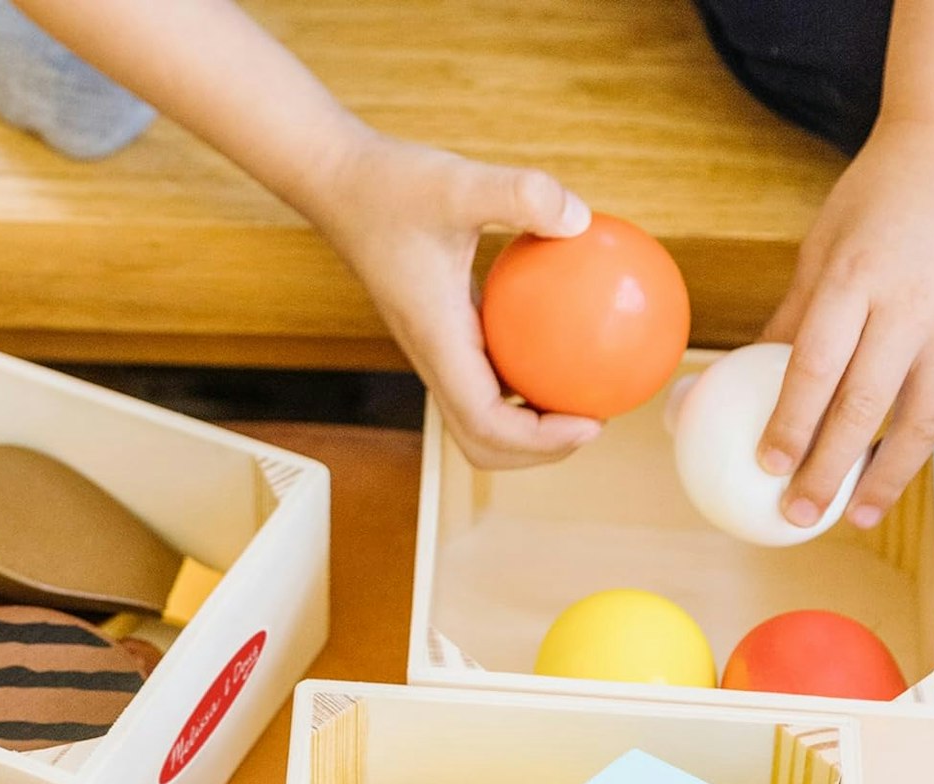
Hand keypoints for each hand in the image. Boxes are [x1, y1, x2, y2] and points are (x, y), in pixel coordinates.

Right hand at [312, 131, 603, 469]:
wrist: (340, 186)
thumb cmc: (391, 185)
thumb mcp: (458, 182)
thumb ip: (521, 195)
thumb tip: (582, 220)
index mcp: (437, 343)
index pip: (486, 423)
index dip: (539, 441)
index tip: (590, 423)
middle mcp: (434, 359)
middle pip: (483, 443)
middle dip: (538, 450)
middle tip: (593, 423)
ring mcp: (437, 351)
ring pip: (482, 419)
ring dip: (530, 426)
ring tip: (584, 396)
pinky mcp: (444, 333)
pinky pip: (488, 376)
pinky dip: (525, 380)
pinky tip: (565, 342)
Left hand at [759, 118, 933, 528]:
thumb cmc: (876, 202)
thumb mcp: (820, 250)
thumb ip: (786, 320)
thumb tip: (730, 377)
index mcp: (857, 277)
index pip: (817, 365)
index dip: (792, 422)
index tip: (767, 465)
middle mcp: (912, 302)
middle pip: (865, 404)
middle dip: (830, 467)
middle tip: (797, 513)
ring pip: (921, 416)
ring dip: (885, 475)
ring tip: (852, 515)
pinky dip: (923, 443)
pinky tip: (894, 472)